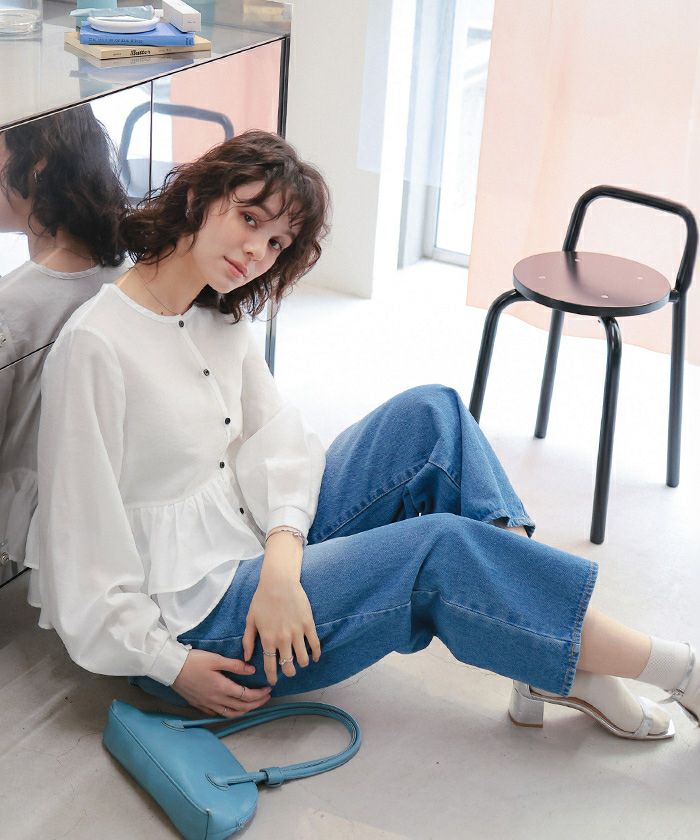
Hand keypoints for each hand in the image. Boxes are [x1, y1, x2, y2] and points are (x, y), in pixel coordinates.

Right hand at [172, 649, 271, 716]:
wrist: (171, 668)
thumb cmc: (193, 661)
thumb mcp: (216, 659)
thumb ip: (235, 665)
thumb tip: (252, 670)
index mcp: (222, 688)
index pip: (246, 696)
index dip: (259, 694)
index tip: (268, 690)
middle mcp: (216, 700)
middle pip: (241, 707)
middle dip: (256, 703)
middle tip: (266, 698)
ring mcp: (207, 704)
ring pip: (230, 714)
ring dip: (244, 711)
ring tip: (253, 704)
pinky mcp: (199, 705)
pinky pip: (218, 714)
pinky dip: (229, 712)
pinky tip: (232, 708)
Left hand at [242, 532, 320, 685]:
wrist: (279, 581)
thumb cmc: (262, 598)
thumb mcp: (250, 619)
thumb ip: (248, 640)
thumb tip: (246, 658)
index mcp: (267, 639)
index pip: (270, 666)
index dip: (272, 677)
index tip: (274, 681)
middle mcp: (282, 639)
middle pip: (288, 666)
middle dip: (289, 672)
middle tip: (289, 671)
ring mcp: (297, 632)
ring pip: (303, 659)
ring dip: (302, 664)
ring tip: (301, 663)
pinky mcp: (308, 624)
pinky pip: (315, 645)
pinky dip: (316, 654)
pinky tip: (314, 657)